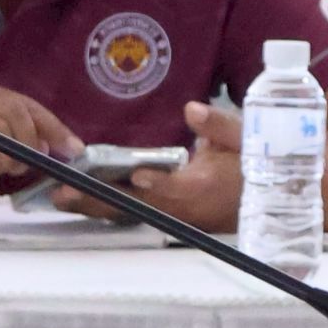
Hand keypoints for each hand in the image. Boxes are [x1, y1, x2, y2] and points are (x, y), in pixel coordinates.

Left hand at [52, 100, 242, 230]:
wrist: (266, 200)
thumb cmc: (253, 166)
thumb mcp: (244, 138)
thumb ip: (218, 124)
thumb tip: (191, 109)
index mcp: (204, 187)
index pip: (179, 187)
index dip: (160, 184)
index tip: (140, 176)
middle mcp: (184, 208)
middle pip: (138, 207)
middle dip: (101, 201)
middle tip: (63, 193)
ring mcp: (175, 217)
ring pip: (130, 213)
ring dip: (96, 207)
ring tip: (60, 198)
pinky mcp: (169, 219)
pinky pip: (133, 214)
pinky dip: (107, 207)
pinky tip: (81, 200)